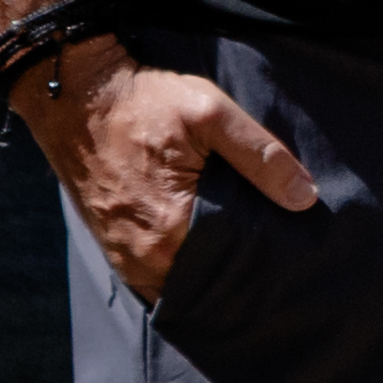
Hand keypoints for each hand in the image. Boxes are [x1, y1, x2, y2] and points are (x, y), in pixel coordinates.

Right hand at [13, 39, 324, 300]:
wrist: (78, 97)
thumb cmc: (144, 102)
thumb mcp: (211, 114)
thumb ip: (261, 156)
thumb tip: (305, 198)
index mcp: (170, 229)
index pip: (233, 270)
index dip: (263, 263)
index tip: (288, 255)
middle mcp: (143, 255)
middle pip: (208, 283)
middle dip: (239, 276)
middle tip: (273, 259)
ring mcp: (124, 256)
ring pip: (181, 285)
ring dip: (210, 276)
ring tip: (243, 257)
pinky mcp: (114, 248)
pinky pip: (157, 277)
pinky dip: (183, 271)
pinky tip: (208, 252)